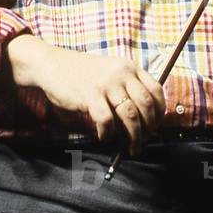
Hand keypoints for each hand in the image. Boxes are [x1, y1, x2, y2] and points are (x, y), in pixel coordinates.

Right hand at [7, 36, 165, 154]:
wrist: (53, 65)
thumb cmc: (82, 74)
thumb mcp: (110, 73)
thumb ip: (126, 88)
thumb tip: (143, 119)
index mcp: (129, 68)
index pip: (156, 90)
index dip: (159, 111)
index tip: (156, 125)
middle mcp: (121, 74)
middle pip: (146, 105)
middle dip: (149, 128)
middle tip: (145, 141)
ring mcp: (106, 84)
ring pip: (130, 115)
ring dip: (133, 136)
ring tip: (131, 147)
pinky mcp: (90, 95)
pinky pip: (107, 120)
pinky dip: (108, 133)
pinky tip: (105, 136)